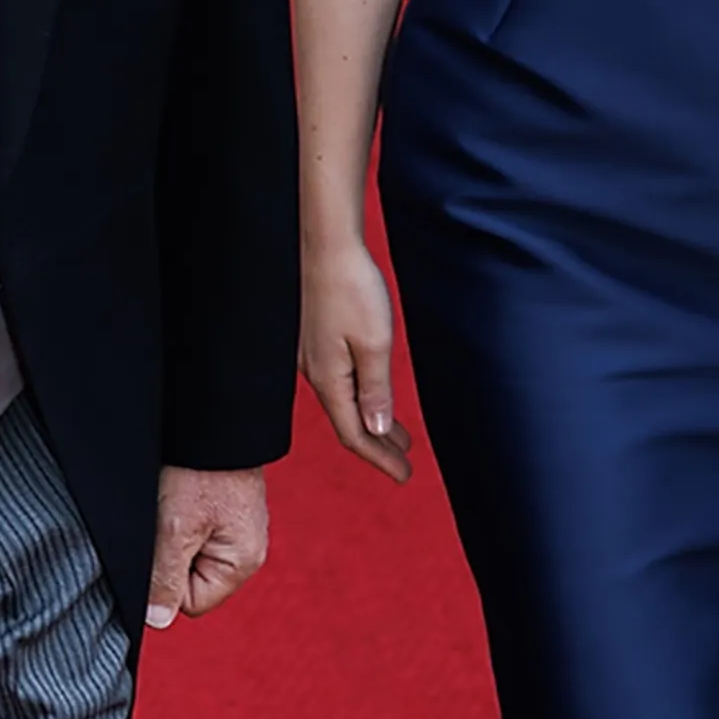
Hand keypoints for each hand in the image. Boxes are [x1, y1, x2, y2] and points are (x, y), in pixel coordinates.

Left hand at [146, 466, 269, 628]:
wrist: (213, 420)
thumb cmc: (200, 471)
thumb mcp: (175, 529)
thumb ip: (166, 577)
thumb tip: (157, 621)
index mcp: (242, 563)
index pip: (191, 602)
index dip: (167, 581)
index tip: (163, 545)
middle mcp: (245, 552)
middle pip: (190, 581)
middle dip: (171, 557)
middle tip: (169, 520)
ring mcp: (236, 532)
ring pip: (188, 555)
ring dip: (174, 535)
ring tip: (175, 504)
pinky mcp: (224, 513)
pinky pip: (193, 532)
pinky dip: (180, 518)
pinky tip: (180, 495)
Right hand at [301, 242, 412, 480]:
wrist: (324, 243)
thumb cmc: (350, 288)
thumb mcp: (373, 343)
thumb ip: (374, 389)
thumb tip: (375, 429)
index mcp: (328, 379)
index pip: (354, 433)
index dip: (379, 458)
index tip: (405, 475)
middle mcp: (315, 372)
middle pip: (348, 421)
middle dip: (378, 445)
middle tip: (404, 463)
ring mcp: (312, 355)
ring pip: (344, 400)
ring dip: (371, 420)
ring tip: (397, 435)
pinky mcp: (314, 337)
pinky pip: (338, 380)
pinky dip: (360, 396)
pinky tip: (372, 391)